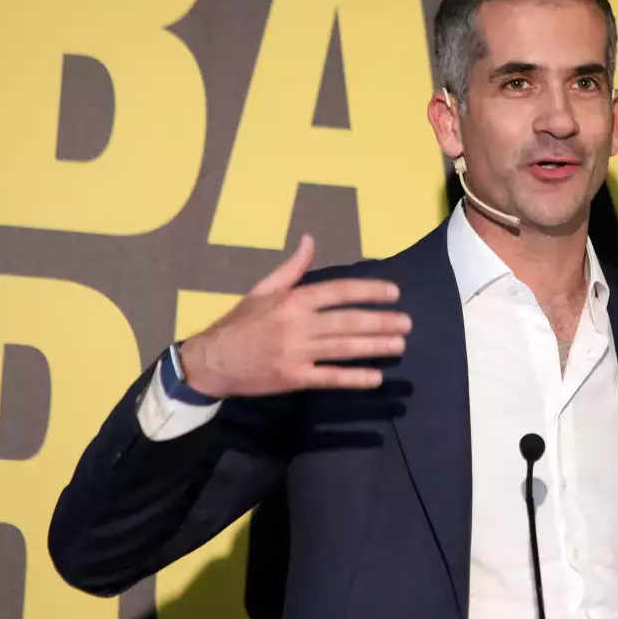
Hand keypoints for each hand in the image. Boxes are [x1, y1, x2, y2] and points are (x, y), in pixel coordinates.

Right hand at [177, 235, 409, 397]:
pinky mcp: (294, 379)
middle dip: (380, 321)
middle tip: (406, 323)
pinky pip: (330, 378)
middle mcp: (297, 325)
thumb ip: (292, 267)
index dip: (368, 290)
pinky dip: (353, 378)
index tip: (393, 292)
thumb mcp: (262, 289)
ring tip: (399, 345)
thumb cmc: (239, 323)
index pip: (338, 291)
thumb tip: (310, 239)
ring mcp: (297, 353)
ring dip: (374, 346)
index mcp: (292, 300)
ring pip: (343, 348)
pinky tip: (375, 377)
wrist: (211, 361)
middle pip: (347, 321)